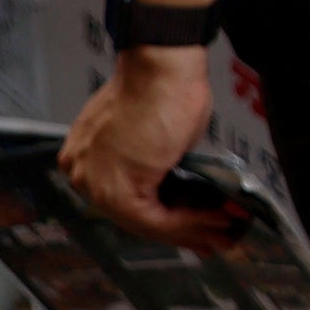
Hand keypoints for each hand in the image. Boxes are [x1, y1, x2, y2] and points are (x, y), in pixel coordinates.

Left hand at [61, 44, 236, 245]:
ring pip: (149, 224)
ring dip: (194, 230)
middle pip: (138, 219)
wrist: (161, 70)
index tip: (198, 228)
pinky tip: (217, 219)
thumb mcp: (156, 139)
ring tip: (226, 231)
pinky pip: (158, 220)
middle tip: (217, 238)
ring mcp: (97, 184)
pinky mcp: (119, 191)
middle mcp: (83, 174)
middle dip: (185, 232)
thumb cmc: (160, 89)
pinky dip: (192, 223)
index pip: (128, 204)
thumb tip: (184, 198)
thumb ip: (160, 172)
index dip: (170, 220)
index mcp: (83, 159)